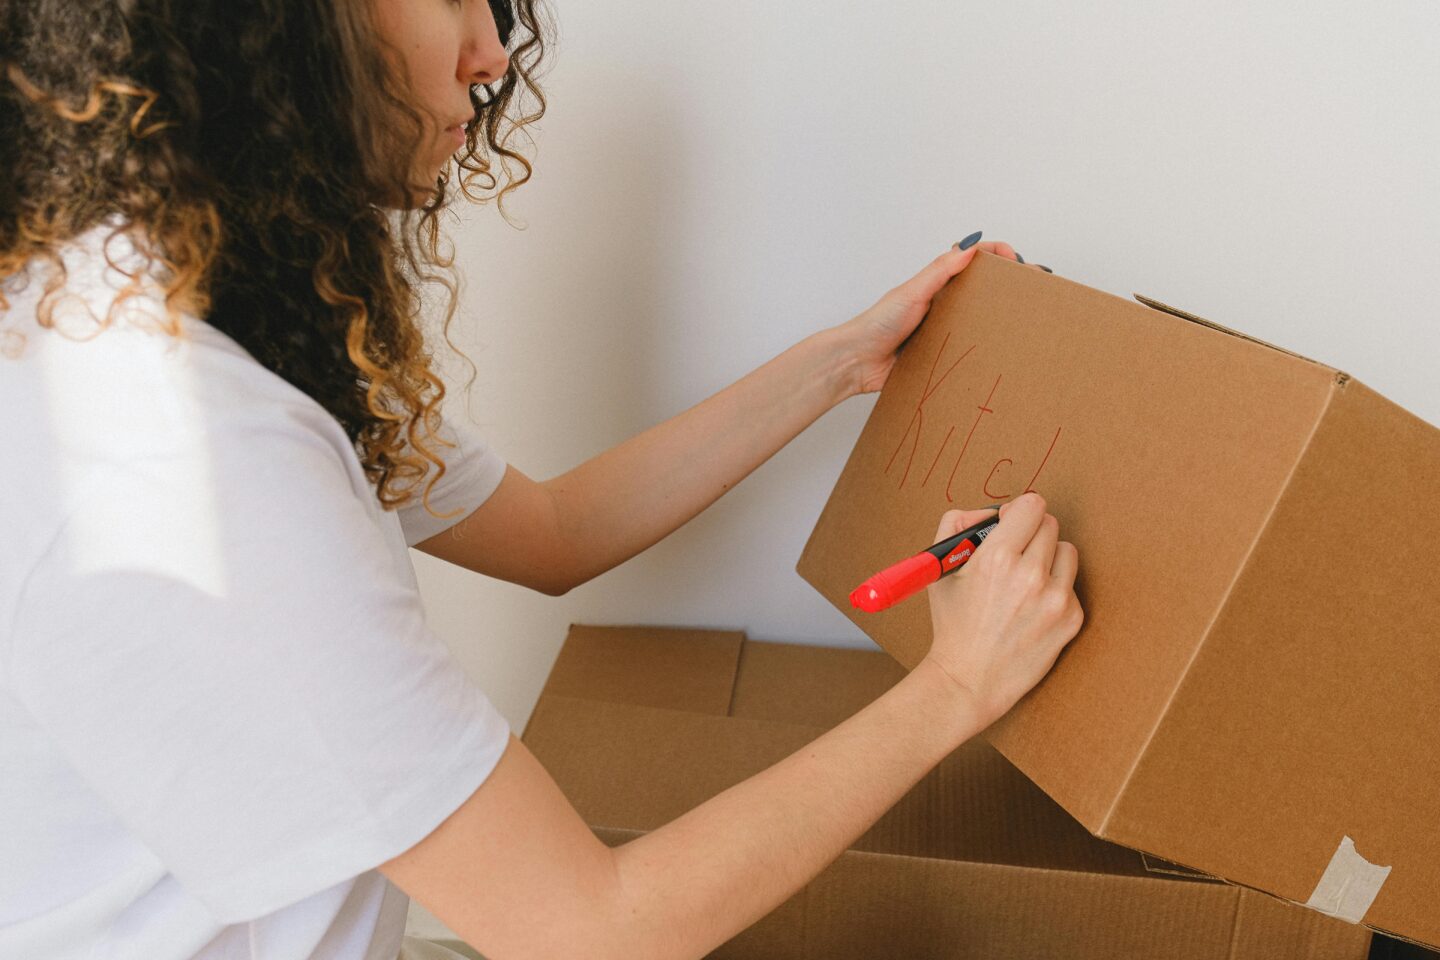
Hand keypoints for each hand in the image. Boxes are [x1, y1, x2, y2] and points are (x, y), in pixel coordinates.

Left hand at [828, 237, 1045, 396]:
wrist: (857, 362)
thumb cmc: (877, 323)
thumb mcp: (912, 292)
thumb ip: (940, 270)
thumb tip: (972, 244)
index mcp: (936, 283)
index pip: (973, 259)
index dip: (997, 254)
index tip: (1018, 261)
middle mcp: (942, 304)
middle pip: (983, 289)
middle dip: (1010, 286)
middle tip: (1036, 290)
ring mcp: (942, 329)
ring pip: (980, 319)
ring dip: (1002, 318)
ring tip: (1030, 319)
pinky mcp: (940, 355)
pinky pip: (968, 349)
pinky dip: (985, 349)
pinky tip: (1004, 353)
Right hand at [920, 492, 1082, 728]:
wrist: (969, 679)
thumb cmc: (953, 626)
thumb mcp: (941, 571)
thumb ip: (955, 527)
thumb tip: (986, 513)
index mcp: (998, 557)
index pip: (1032, 505)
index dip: (1019, 511)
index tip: (1012, 522)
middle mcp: (1031, 574)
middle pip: (1050, 524)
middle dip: (1032, 533)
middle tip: (1016, 552)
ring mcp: (1055, 598)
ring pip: (1067, 551)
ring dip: (1049, 558)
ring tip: (1027, 580)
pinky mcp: (1071, 619)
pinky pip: (1071, 585)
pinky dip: (1055, 590)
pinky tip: (1032, 607)